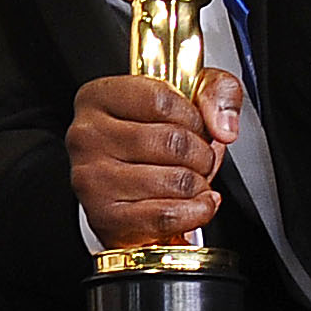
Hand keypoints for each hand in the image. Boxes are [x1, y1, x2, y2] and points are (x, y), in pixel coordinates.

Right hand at [66, 72, 244, 248]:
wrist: (125, 190)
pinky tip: (196, 204)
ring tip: (189, 181)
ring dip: (199, 185)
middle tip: (197, 159)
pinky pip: (168, 216)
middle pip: (172, 141)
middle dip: (202, 154)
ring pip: (176, 181)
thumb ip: (216, 91)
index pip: (161, 100)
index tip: (196, 126)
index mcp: (99, 98)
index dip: (194, 117)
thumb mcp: (186, 96)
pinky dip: (196, 212)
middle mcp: (86, 136)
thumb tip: (223, 127)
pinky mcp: (105, 218)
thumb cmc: (151, 140)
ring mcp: (92, 179)